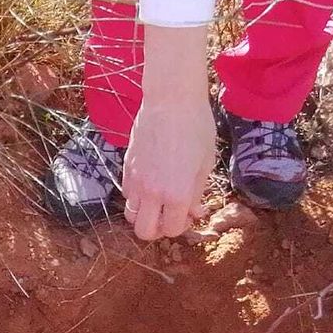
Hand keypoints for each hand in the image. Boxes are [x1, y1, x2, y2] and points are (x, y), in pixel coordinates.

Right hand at [123, 92, 214, 240]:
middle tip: (169, 214)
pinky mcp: (127, 168)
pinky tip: (150, 182)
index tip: (188, 213)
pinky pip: (127, 194)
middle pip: (144, 232)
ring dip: (144, 214)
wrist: (171, 100)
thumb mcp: (205, 163)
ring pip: (130, 215)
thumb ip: (197, 192)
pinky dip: (137, 196)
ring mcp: (136, 181)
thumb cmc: (195, 127)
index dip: (181, 226)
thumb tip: (194, 211)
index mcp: (176, 194)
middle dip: (157, 229)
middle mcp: (152, 192)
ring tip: (158, 200)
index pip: (171, 230)